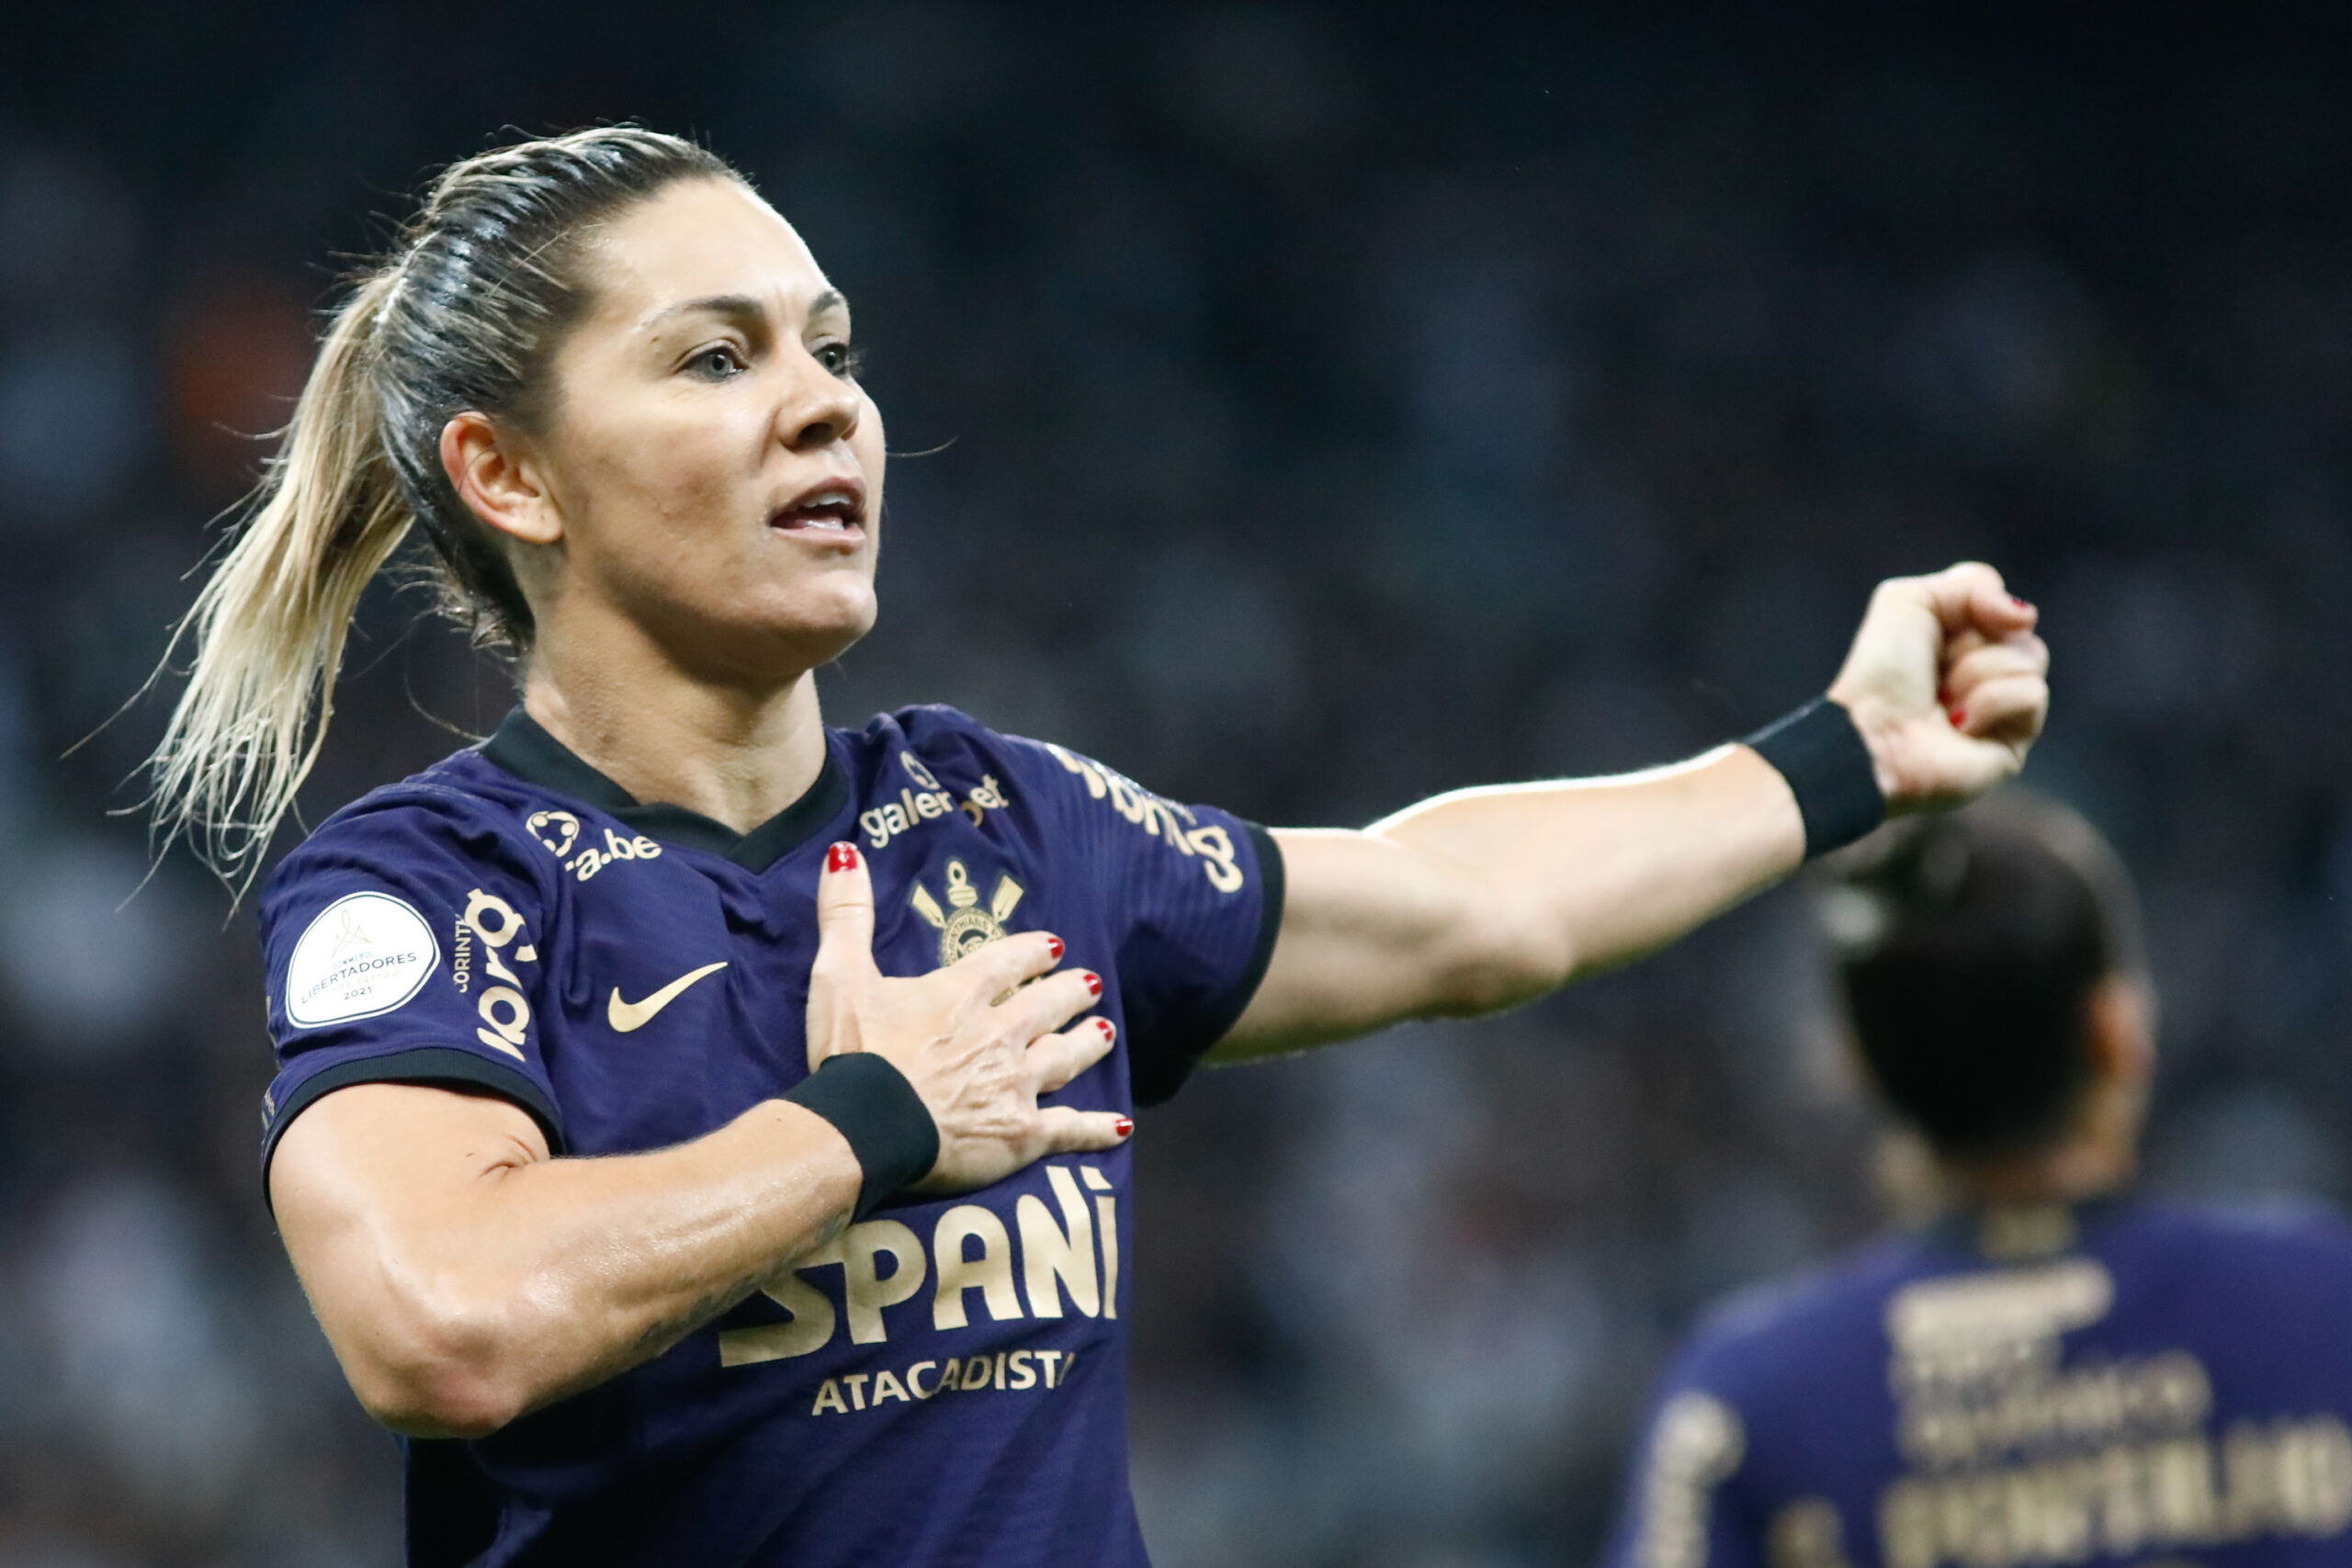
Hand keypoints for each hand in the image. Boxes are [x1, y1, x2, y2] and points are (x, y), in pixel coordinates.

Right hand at [804, 844, 1128, 1192]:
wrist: (864, 1128)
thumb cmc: (852, 1053)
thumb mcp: (839, 973)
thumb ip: (846, 912)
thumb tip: (845, 852)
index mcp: (960, 994)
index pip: (1008, 963)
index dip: (1032, 953)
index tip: (1053, 947)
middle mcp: (999, 1033)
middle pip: (1046, 1007)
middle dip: (1071, 993)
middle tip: (1092, 985)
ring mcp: (1015, 1084)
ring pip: (1065, 1058)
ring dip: (1087, 1043)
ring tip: (1105, 1032)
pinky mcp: (1021, 1135)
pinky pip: (1068, 1129)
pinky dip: (1096, 1129)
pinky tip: (1120, 1127)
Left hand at [1827, 561, 2049, 813]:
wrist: (1874, 735)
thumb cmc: (1882, 672)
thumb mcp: (1907, 602)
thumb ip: (1971, 584)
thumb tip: (2025, 615)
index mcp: (1955, 632)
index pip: (1996, 593)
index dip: (1975, 599)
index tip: (1942, 622)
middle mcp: (1982, 664)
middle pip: (2020, 624)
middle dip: (1970, 642)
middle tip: (1937, 669)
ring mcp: (2003, 701)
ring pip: (2031, 656)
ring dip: (1975, 673)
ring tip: (1942, 701)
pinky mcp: (2016, 737)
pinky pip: (2032, 694)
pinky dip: (1989, 703)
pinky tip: (1958, 725)